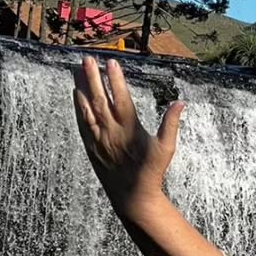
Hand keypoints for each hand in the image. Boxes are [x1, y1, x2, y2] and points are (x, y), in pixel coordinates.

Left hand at [72, 56, 184, 214]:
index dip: (115, 80)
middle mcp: (111, 132)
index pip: (121, 98)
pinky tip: (75, 93)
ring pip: (87, 109)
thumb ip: (171, 124)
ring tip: (77, 69)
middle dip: (93, 78)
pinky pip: (82, 123)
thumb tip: (180, 102)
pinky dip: (78, 107)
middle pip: (99, 99)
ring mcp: (98, 139)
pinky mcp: (91, 146)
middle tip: (87, 59)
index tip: (111, 63)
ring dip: (82, 88)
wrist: (131, 196)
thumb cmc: (151, 172)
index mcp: (130, 129)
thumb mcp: (166, 148)